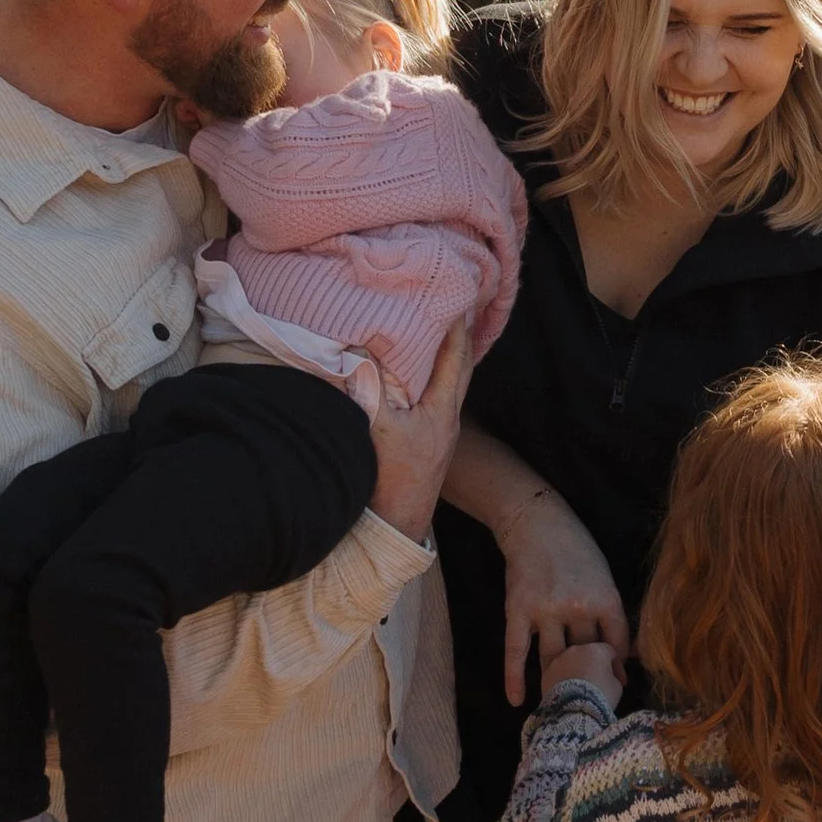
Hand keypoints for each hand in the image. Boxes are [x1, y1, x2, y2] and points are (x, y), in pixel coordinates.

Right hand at [368, 320, 473, 539]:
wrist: (397, 525)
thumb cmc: (390, 480)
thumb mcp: (378, 429)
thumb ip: (370, 389)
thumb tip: (360, 352)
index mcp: (442, 410)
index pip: (454, 358)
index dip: (456, 326)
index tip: (459, 296)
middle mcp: (448, 418)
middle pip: (461, 367)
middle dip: (460, 335)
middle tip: (459, 305)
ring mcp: (441, 431)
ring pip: (451, 383)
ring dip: (449, 355)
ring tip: (444, 330)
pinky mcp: (431, 442)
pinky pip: (438, 397)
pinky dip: (435, 376)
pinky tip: (423, 373)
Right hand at [496, 490, 628, 702]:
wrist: (536, 523)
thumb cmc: (576, 549)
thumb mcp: (604, 577)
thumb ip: (611, 614)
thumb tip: (627, 654)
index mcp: (605, 598)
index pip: (617, 644)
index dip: (617, 665)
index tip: (617, 679)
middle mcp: (577, 607)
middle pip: (585, 655)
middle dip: (588, 676)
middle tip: (588, 695)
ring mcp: (546, 610)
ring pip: (553, 657)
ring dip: (556, 678)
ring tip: (559, 699)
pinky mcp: (518, 610)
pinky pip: (517, 650)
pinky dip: (515, 677)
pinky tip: (517, 700)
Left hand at [543, 636, 625, 699]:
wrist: (573, 709)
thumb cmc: (599, 696)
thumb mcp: (617, 687)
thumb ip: (613, 676)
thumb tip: (609, 678)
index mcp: (596, 649)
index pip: (611, 652)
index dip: (617, 667)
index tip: (620, 681)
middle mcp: (576, 649)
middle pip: (589, 654)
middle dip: (596, 667)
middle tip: (601, 683)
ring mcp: (559, 659)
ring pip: (572, 661)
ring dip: (578, 671)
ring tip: (583, 689)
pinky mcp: (546, 672)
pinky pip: (559, 672)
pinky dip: (564, 679)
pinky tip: (569, 692)